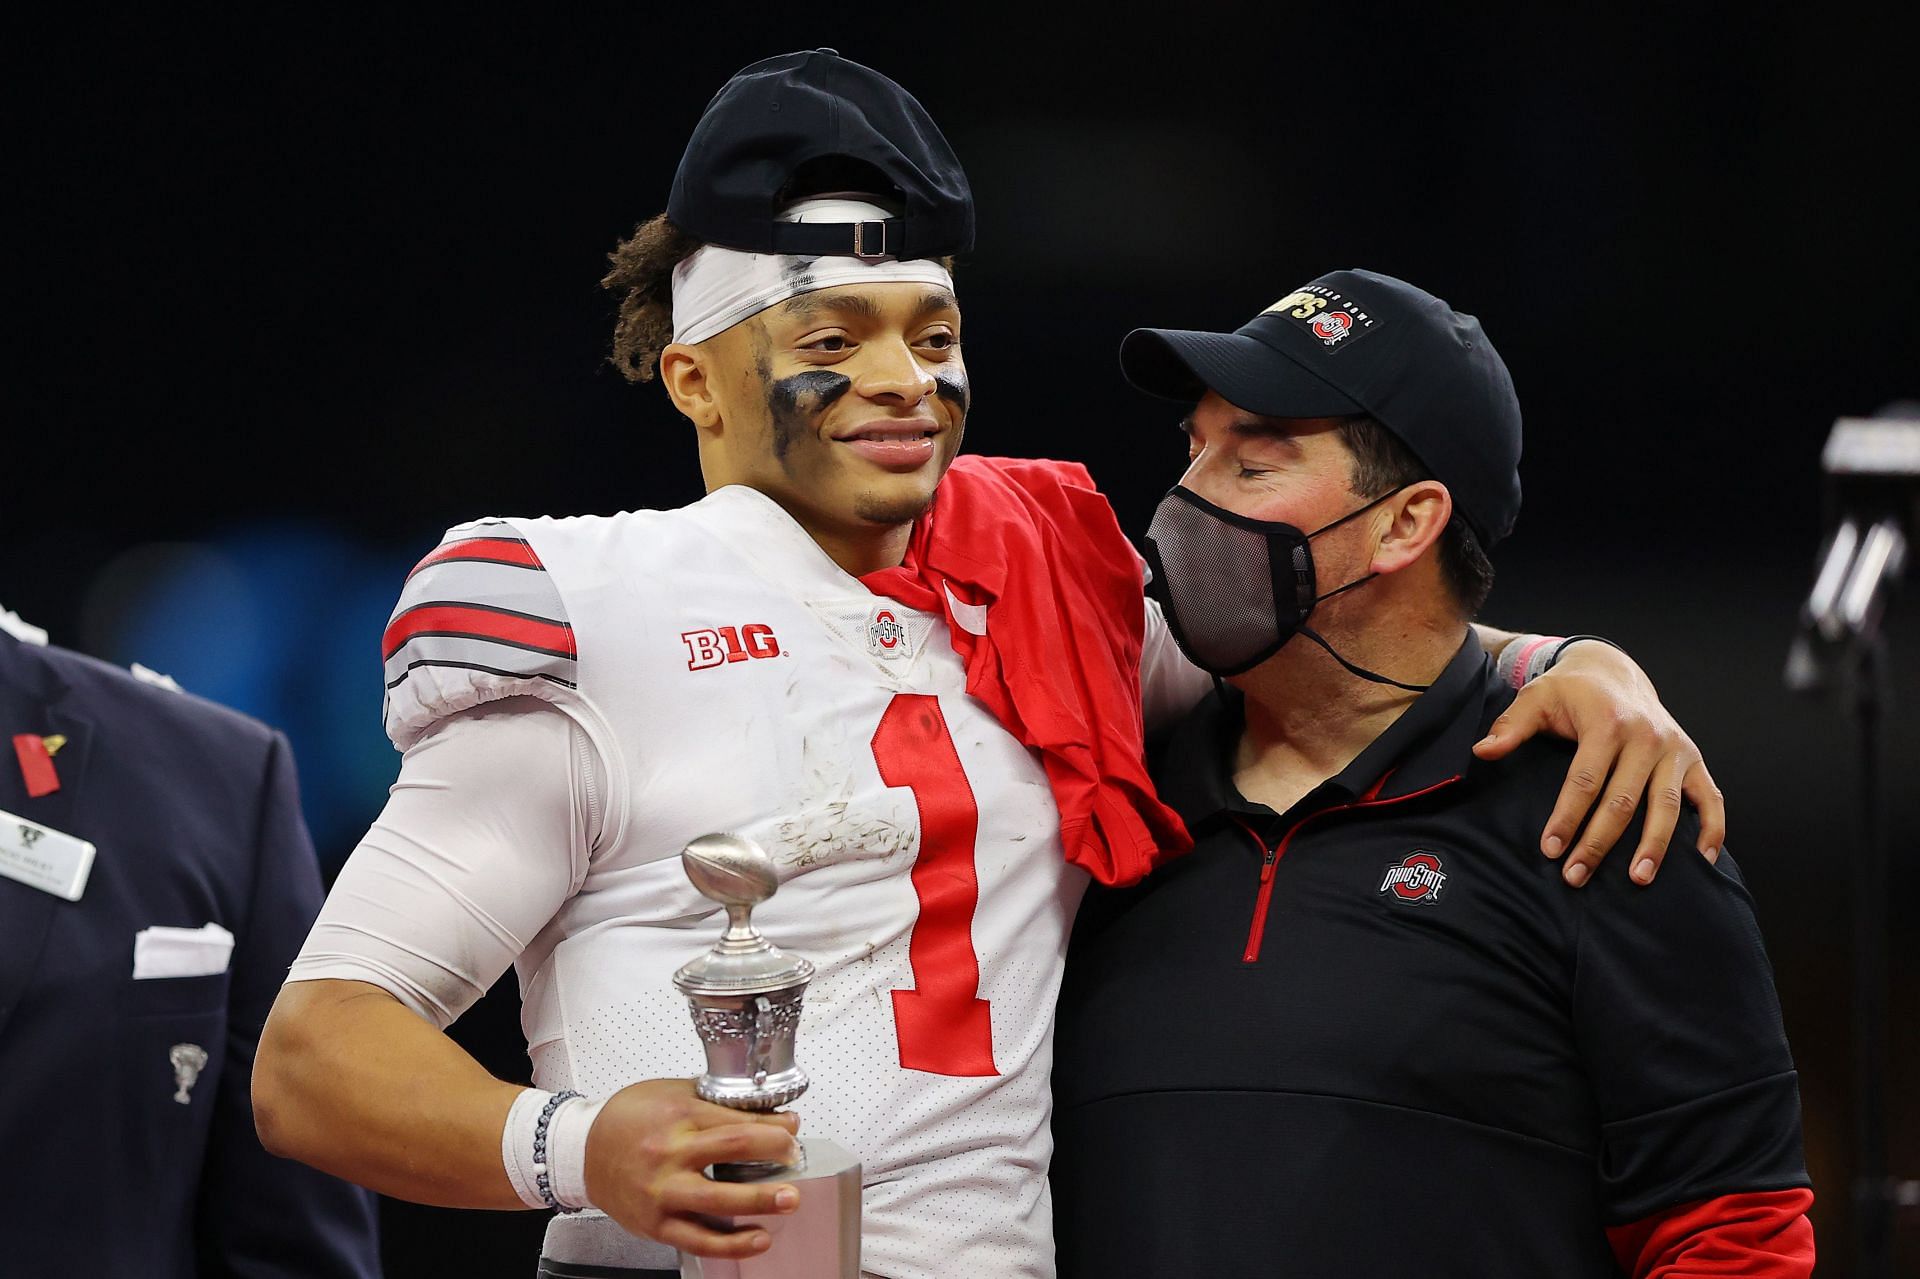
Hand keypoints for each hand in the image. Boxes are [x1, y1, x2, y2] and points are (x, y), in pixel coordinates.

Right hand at [584, 1078, 801, 1258]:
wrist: (581, 1152)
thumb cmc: (626, 1119)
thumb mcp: (669, 1092)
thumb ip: (712, 1098)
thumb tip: (764, 1106)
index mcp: (677, 1115)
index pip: (737, 1117)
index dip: (774, 1124)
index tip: (791, 1128)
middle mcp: (670, 1153)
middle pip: (735, 1148)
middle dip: (776, 1151)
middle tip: (795, 1156)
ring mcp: (663, 1192)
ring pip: (720, 1200)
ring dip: (761, 1200)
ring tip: (790, 1199)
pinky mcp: (656, 1224)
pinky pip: (699, 1239)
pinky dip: (732, 1244)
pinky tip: (758, 1239)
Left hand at [1472, 640, 1725, 886]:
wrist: (1613, 670)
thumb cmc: (1570, 691)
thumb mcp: (1536, 698)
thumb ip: (1511, 727)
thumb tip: (1482, 751)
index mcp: (1607, 724)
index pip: (1584, 781)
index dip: (1567, 817)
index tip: (1550, 850)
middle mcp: (1647, 737)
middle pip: (1623, 801)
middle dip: (1599, 843)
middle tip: (1576, 877)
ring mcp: (1675, 750)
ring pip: (1667, 806)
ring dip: (1654, 846)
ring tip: (1637, 880)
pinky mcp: (1694, 759)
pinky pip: (1710, 798)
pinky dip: (1712, 830)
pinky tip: (1702, 862)